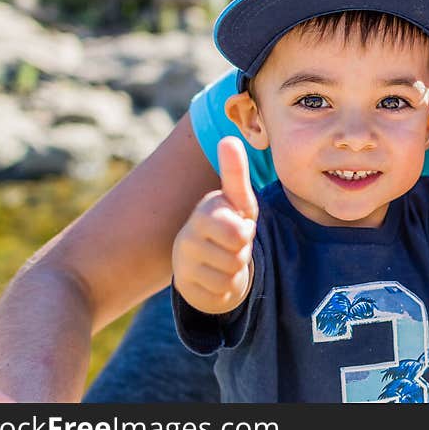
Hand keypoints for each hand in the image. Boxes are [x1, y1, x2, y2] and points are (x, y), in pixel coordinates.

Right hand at [172, 136, 258, 313]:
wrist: (207, 265)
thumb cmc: (228, 225)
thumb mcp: (239, 202)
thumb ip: (235, 173)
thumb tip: (229, 138)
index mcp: (205, 211)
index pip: (237, 230)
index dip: (244, 231)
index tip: (238, 227)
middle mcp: (189, 234)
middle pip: (238, 251)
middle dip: (244, 250)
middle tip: (235, 244)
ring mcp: (184, 261)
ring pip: (231, 272)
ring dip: (235, 269)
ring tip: (225, 259)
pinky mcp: (184, 286)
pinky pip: (221, 291)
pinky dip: (225, 288)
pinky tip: (215, 276)